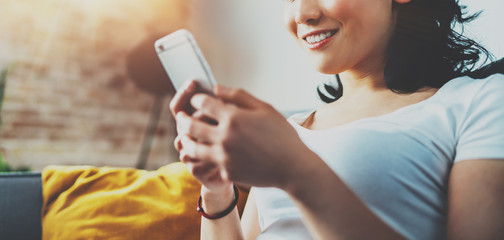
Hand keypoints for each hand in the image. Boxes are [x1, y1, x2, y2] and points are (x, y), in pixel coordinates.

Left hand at [175, 83, 315, 188]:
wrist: (293, 168)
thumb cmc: (282, 136)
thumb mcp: (265, 108)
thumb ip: (239, 96)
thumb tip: (216, 88)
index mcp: (233, 118)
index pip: (203, 103)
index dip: (197, 98)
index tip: (197, 98)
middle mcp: (224, 137)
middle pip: (191, 125)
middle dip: (183, 118)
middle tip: (181, 116)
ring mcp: (224, 157)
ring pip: (192, 147)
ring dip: (185, 139)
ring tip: (184, 136)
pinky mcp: (226, 172)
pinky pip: (206, 163)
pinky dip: (201, 156)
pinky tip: (201, 152)